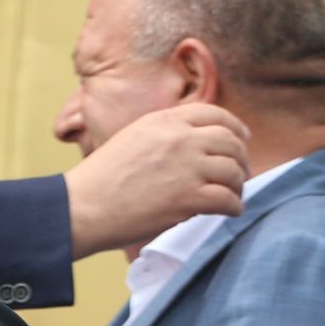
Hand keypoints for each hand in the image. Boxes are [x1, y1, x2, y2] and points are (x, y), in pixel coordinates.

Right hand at [65, 104, 249, 257]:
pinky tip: (231, 211)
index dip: (234, 127)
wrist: (83, 207)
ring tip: (233, 194)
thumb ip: (162, 135)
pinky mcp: (188, 199)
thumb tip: (191, 147)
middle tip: (240, 173)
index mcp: (164, 121)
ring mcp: (186, 168)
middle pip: (230, 141)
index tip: (241, 139)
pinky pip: (227, 199)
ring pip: (233, 170)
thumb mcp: (131, 138)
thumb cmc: (100, 180)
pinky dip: (234, 206)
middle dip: (241, 158)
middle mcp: (180, 139)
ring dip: (238, 184)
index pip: (215, 114)